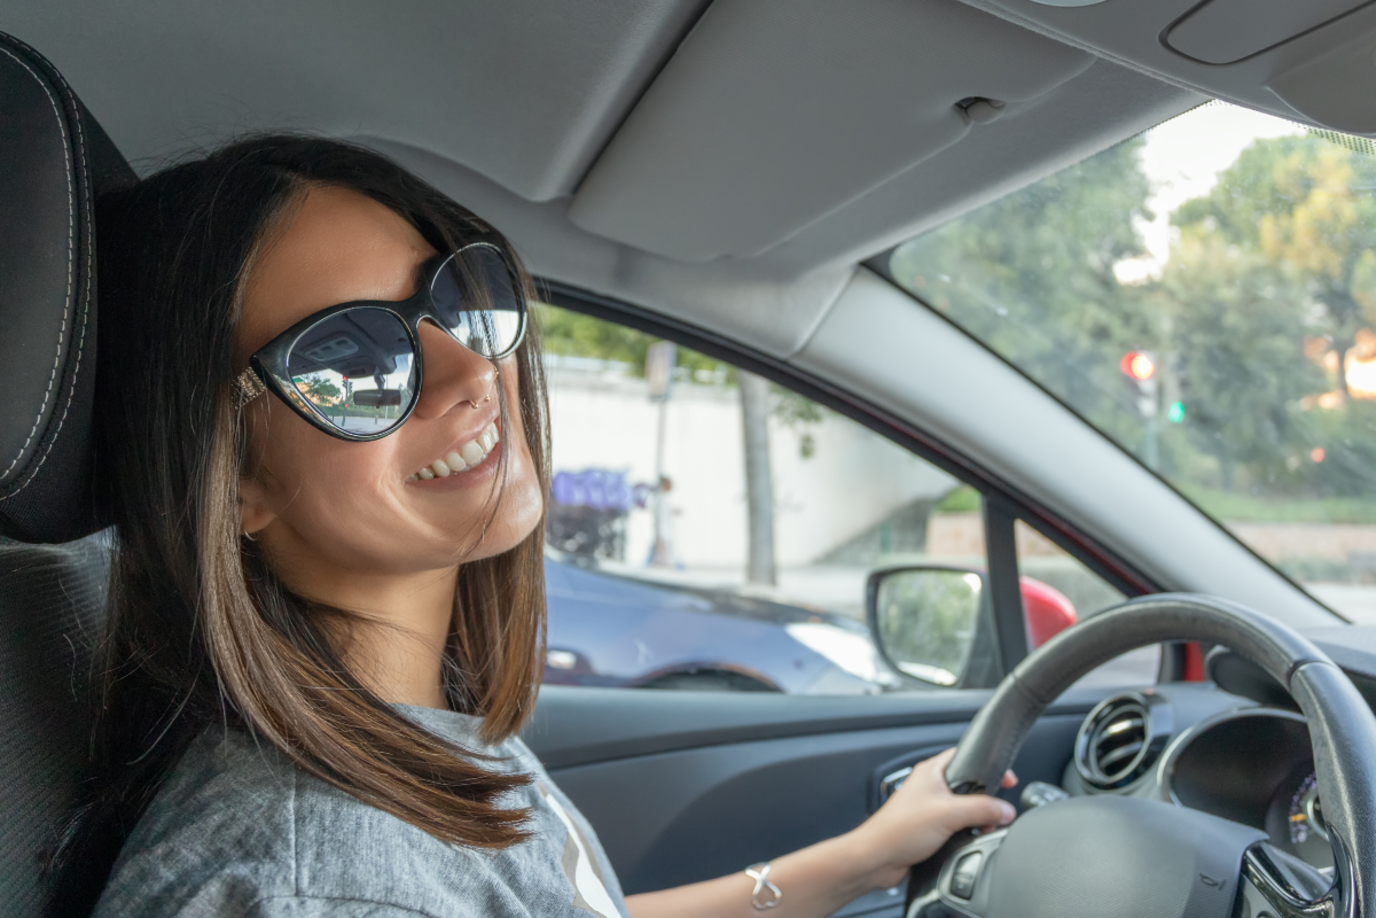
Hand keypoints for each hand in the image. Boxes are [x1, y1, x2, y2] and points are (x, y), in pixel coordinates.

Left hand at [847, 748, 1017, 890]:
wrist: (878, 859)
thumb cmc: (898, 830)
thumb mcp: (948, 814)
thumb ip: (981, 809)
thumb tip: (1005, 810)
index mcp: (931, 771)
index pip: (966, 757)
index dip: (989, 766)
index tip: (1007, 779)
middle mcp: (930, 787)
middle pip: (970, 786)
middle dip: (986, 799)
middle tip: (997, 811)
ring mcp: (930, 808)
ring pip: (965, 808)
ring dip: (977, 818)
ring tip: (983, 828)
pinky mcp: (930, 828)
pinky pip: (957, 825)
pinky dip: (967, 831)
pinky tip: (969, 839)